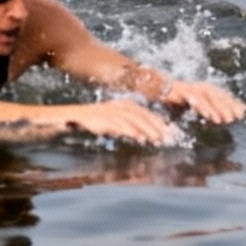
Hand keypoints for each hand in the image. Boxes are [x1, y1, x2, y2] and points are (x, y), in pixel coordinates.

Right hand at [63, 98, 181, 146]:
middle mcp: (119, 107)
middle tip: (169, 138)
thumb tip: (147, 136)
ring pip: (132, 119)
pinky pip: (118, 124)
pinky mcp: (102, 118)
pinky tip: (139, 137)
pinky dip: (130, 130)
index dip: (160, 122)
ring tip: (157, 139)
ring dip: (146, 128)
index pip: (146, 113)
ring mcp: (110, 112)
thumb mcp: (114, 122)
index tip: (173, 133)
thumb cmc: (96, 122)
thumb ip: (130, 126)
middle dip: (156, 126)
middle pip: (142, 115)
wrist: (72, 118)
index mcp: (124, 106)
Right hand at [161, 78, 245, 125]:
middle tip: (237, 117)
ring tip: (226, 120)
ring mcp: (192, 88)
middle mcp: (201, 87)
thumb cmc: (179, 100)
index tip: (243, 112)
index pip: (223, 95)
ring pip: (209, 97)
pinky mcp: (183, 90)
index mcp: (206, 90)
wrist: (160, 89)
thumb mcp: (197, 106)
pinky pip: (195, 99)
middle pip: (218, 95)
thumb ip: (209, 110)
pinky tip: (209, 117)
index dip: (233, 103)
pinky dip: (204, 107)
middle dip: (228, 106)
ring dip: (218, 108)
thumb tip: (226, 118)